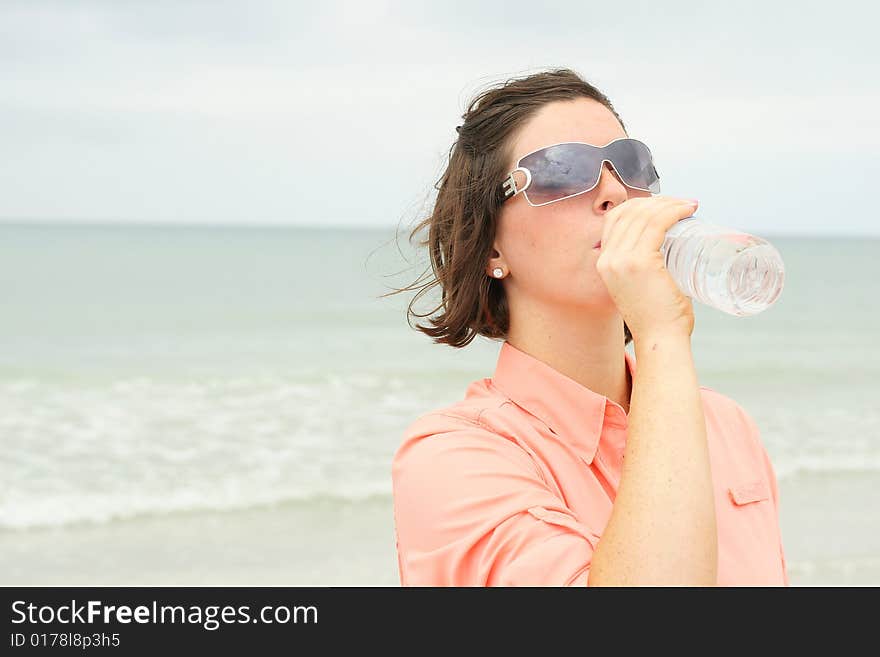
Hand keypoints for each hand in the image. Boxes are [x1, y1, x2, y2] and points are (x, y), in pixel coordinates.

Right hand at [596, 196, 698, 341]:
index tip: (664, 206)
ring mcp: (621, 260)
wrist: (660, 340)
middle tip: (681, 204)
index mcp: (604, 263)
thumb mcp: (640, 286)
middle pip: (629, 212)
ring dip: (669, 203)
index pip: (615, 219)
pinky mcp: (640, 262)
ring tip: (688, 205)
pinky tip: (687, 210)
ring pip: (644, 215)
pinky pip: (657, 224)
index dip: (639, 205)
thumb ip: (643, 269)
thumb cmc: (658, 317)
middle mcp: (608, 259)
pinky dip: (673, 212)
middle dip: (657, 201)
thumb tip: (669, 251)